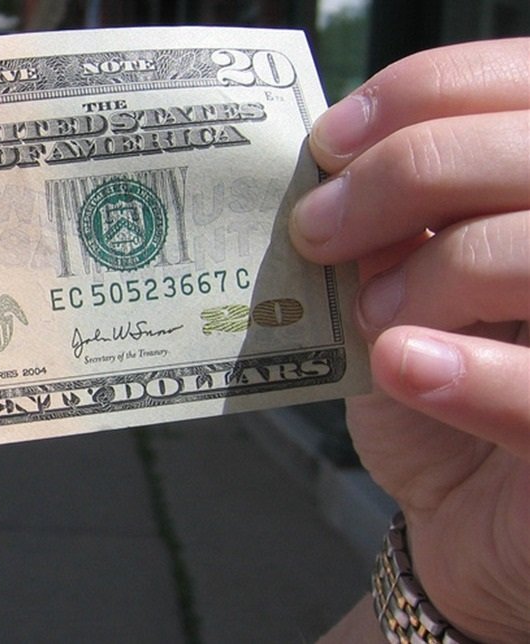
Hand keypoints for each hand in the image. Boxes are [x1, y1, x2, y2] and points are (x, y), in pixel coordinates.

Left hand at [292, 39, 529, 640]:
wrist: (473, 523)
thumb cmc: (444, 391)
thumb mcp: (406, 287)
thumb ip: (396, 222)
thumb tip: (339, 162)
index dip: (433, 92)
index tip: (332, 140)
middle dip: (413, 171)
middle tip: (318, 226)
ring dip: (445, 269)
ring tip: (375, 318)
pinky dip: (470, 373)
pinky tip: (401, 364)